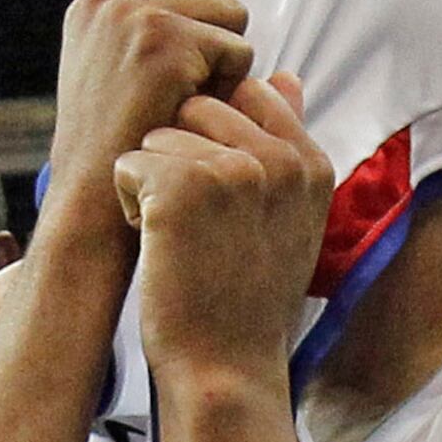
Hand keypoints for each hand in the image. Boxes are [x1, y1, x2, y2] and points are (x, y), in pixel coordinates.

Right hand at [50, 0, 257, 238]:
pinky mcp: (163, 41)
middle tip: (181, 87)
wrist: (96, 203)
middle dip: (215, 32)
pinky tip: (188, 115)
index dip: (194, 1)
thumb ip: (159, 21)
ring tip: (182, 102)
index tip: (177, 55)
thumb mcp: (124, 72)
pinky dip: (229, 88)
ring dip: (225, 62)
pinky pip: (240, 50)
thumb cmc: (124, 148)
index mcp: (96, 1)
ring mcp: (133, 15)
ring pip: (233, 12)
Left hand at [116, 76, 333, 395]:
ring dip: (153, 180)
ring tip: (180, 237)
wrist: (224, 367)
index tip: (218, 195)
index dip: (216, 137)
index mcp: (311, 162)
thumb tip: (284, 74)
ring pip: (159, 134)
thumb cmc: (247, 297)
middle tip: (198, 222)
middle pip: (199, 106)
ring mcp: (234, 169)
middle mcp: (280, 159)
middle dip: (181, 154)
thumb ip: (286, 142)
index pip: (250, 94)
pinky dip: (129, 204)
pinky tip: (158, 245)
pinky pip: (129, 163)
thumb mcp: (289, 215)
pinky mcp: (182, 186)